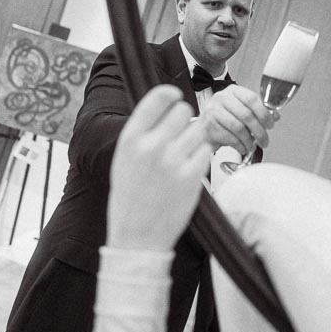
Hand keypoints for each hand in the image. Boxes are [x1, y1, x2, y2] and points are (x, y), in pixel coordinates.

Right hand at [107, 85, 211, 250]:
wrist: (137, 236)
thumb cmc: (130, 197)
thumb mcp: (124, 159)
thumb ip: (142, 132)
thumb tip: (165, 105)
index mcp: (131, 139)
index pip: (157, 98)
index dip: (170, 94)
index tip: (175, 97)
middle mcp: (152, 146)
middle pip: (183, 111)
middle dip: (185, 120)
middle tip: (180, 135)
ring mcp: (173, 161)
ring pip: (199, 131)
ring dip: (195, 140)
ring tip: (182, 157)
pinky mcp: (192, 177)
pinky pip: (206, 152)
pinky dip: (201, 158)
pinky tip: (189, 170)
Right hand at [198, 85, 276, 155]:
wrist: (203, 130)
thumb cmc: (224, 120)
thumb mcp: (241, 112)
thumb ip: (258, 112)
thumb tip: (275, 116)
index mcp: (233, 91)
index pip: (252, 98)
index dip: (264, 113)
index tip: (270, 124)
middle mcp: (221, 97)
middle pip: (247, 114)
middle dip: (259, 131)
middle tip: (264, 140)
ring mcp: (213, 110)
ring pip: (238, 127)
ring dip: (248, 140)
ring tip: (251, 146)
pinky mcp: (209, 125)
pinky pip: (230, 137)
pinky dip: (239, 145)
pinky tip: (242, 147)